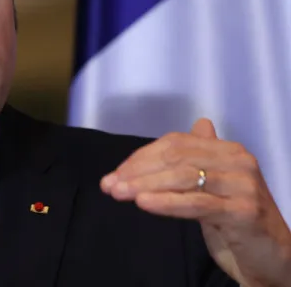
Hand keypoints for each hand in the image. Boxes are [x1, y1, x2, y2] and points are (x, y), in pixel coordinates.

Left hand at [100, 118, 290, 286]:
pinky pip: (197, 203)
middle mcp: (239, 162)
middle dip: (137, 172)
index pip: (175, 144)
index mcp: (228, 151)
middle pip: (176, 158)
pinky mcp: (244, 211)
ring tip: (119, 194)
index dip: (141, 157)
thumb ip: (198, 159)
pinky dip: (167, 202)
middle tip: (109, 185)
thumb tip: (198, 124)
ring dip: (145, 185)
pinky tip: (144, 203)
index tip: (114, 174)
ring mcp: (244, 186)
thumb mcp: (212, 186)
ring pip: (183, 178)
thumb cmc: (235, 220)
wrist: (272, 257)